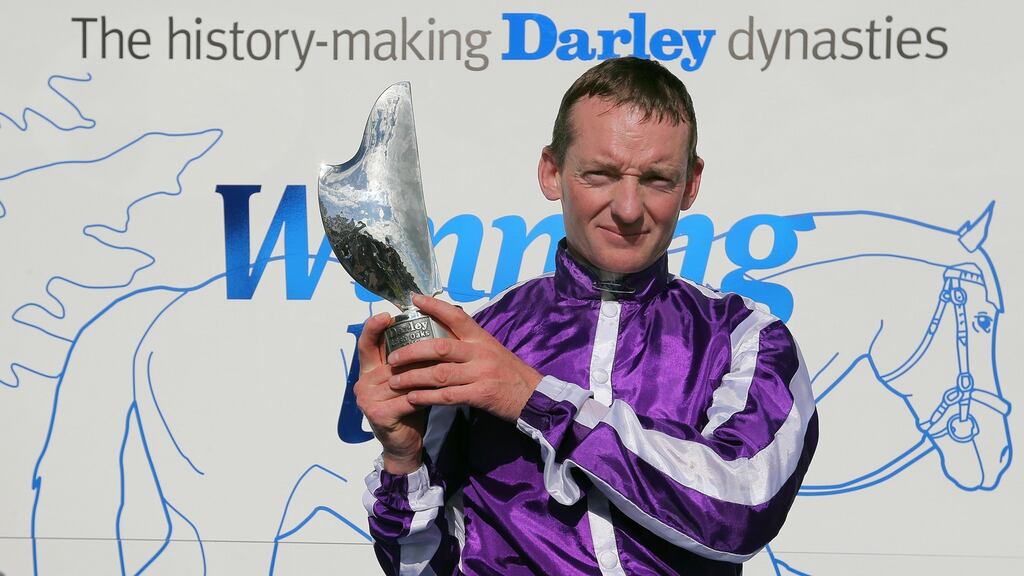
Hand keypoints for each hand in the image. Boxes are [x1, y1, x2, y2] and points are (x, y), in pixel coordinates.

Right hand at [353, 312, 424, 474]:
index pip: (367, 343)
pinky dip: (425, 395)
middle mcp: (363, 382)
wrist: (404, 444)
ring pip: (402, 379)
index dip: (374, 327)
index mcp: (368, 370)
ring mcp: (368, 399)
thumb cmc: (408, 407)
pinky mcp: (378, 414)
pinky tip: (440, 391)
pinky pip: (407, 399)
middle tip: (437, 341)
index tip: (387, 314)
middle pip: (391, 360)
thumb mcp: (406, 380)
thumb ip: (408, 360)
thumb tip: (431, 329)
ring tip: (447, 365)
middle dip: (415, 352)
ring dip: (425, 373)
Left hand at [387, 294, 542, 421]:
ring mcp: (480, 374)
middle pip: (440, 347)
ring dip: (414, 377)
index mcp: (482, 338)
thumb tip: (440, 334)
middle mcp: (480, 353)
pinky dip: (427, 397)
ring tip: (395, 380)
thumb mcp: (492, 350)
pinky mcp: (480, 395)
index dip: (434, 305)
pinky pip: (447, 396)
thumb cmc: (509, 373)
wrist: (533, 397)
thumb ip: (469, 343)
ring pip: (439, 373)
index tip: (414, 298)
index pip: (456, 315)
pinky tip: (412, 398)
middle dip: (412, 351)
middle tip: (392, 356)